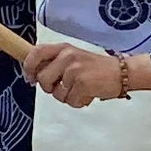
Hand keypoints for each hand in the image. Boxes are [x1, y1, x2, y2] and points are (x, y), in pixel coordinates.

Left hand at [27, 41, 144, 108]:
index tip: (30, 78)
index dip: (28, 67)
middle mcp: (67, 56)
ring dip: (66, 97)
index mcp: (63, 48)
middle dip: (50, 88)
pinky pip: (69, 101)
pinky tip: (88, 94)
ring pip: (56, 93)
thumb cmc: (97, 69)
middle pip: (42, 79)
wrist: (122, 73)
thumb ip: (55, 62)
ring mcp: (74, 69)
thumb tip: (35, 73)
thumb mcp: (74, 58)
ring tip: (80, 90)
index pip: (35, 53)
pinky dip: (78, 102)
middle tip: (64, 87)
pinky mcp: (82, 83)